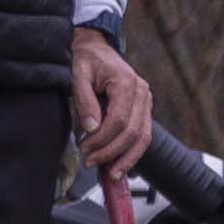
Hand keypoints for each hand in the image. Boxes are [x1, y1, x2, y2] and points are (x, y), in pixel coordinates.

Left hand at [69, 31, 154, 178]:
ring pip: (143, 138)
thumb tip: (91, 129)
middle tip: (90, 162)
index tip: (84, 149)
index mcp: (127, 82)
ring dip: (126, 159)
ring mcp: (146, 101)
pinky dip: (132, 153)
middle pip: (133, 132)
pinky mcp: (143, 110)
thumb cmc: (85, 60)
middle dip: (111, 152)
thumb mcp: (77, 75)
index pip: (119, 120)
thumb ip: (84, 101)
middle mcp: (142, 92)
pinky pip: (143, 135)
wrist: (96, 48)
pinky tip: (120, 165)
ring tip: (110, 174)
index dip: (102, 139)